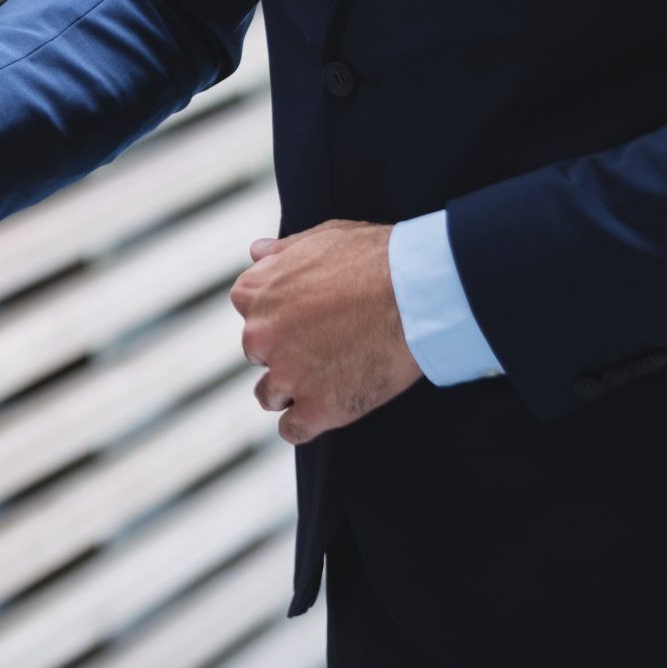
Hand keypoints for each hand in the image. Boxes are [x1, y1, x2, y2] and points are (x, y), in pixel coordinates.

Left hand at [229, 220, 421, 444]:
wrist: (417, 294)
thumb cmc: (375, 259)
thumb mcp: (322, 237)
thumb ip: (283, 251)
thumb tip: (257, 253)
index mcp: (255, 293)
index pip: (249, 311)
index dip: (278, 314)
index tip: (306, 315)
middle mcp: (260, 336)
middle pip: (259, 353)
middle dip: (284, 351)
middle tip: (325, 344)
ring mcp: (287, 375)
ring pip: (270, 395)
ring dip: (292, 390)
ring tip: (329, 377)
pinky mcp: (318, 409)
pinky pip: (293, 429)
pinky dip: (304, 424)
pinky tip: (326, 410)